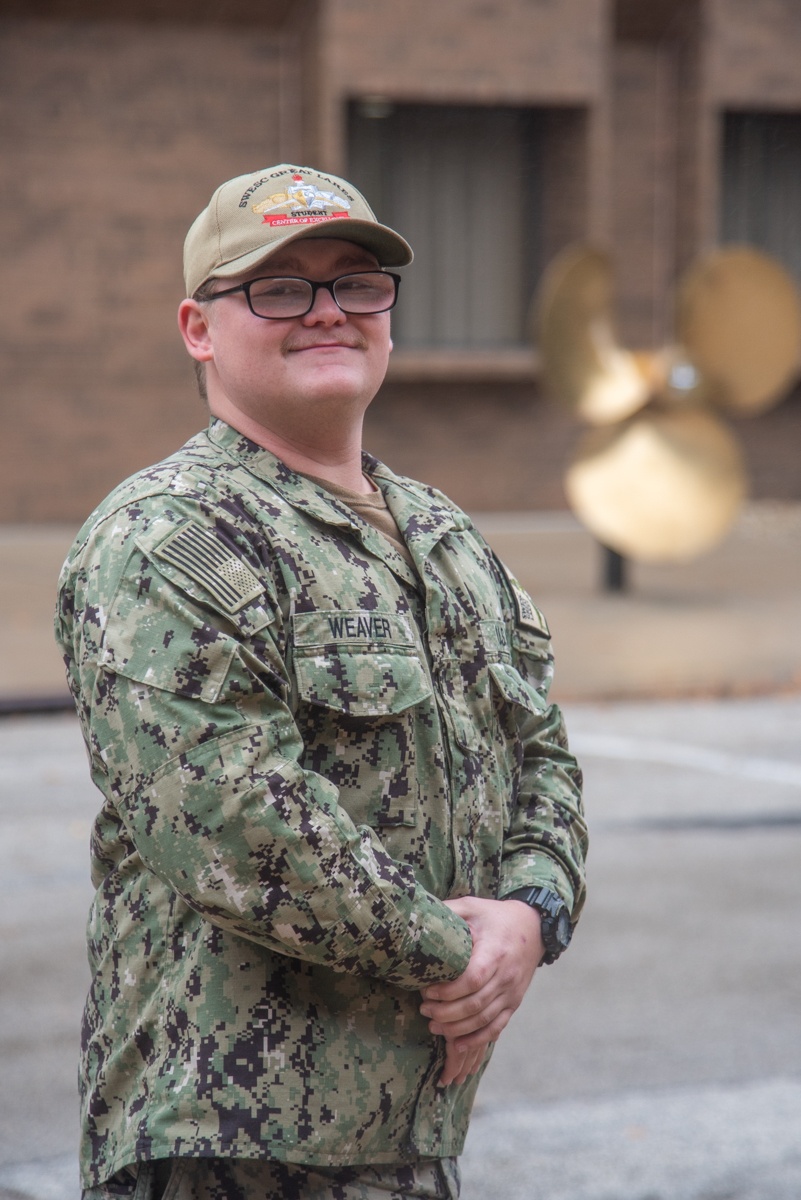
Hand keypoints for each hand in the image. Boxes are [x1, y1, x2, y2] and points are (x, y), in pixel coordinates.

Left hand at [420, 896, 543, 1081]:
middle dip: (446, 1013)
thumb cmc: (496, 916)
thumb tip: (420, 913)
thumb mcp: (473, 906)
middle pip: (475, 1004)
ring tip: (433, 1026)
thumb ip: (449, 910)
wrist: (533, 927)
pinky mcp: (514, 1002)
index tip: (427, 991)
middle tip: (424, 1010)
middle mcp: (506, 976)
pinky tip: (458, 1043)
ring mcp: (512, 992)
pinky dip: (478, 1039)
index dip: (449, 991)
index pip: (472, 979)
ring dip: (457, 1029)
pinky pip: (497, 1027)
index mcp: (495, 952)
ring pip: (484, 1020)